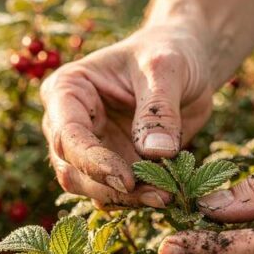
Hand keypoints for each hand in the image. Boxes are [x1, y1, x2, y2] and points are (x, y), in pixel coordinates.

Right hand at [41, 24, 214, 207]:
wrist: (186, 63)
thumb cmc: (168, 53)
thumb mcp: (166, 68)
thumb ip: (159, 109)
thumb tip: (155, 153)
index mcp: (66, 91)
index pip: (66, 135)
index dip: (92, 162)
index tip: (127, 179)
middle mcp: (67, 124)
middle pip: (72, 170)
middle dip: (111, 187)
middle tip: (157, 194)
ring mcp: (87, 150)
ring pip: (91, 188)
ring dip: (126, 199)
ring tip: (166, 195)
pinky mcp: (110, 168)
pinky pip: (115, 194)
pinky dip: (138, 200)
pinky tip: (167, 194)